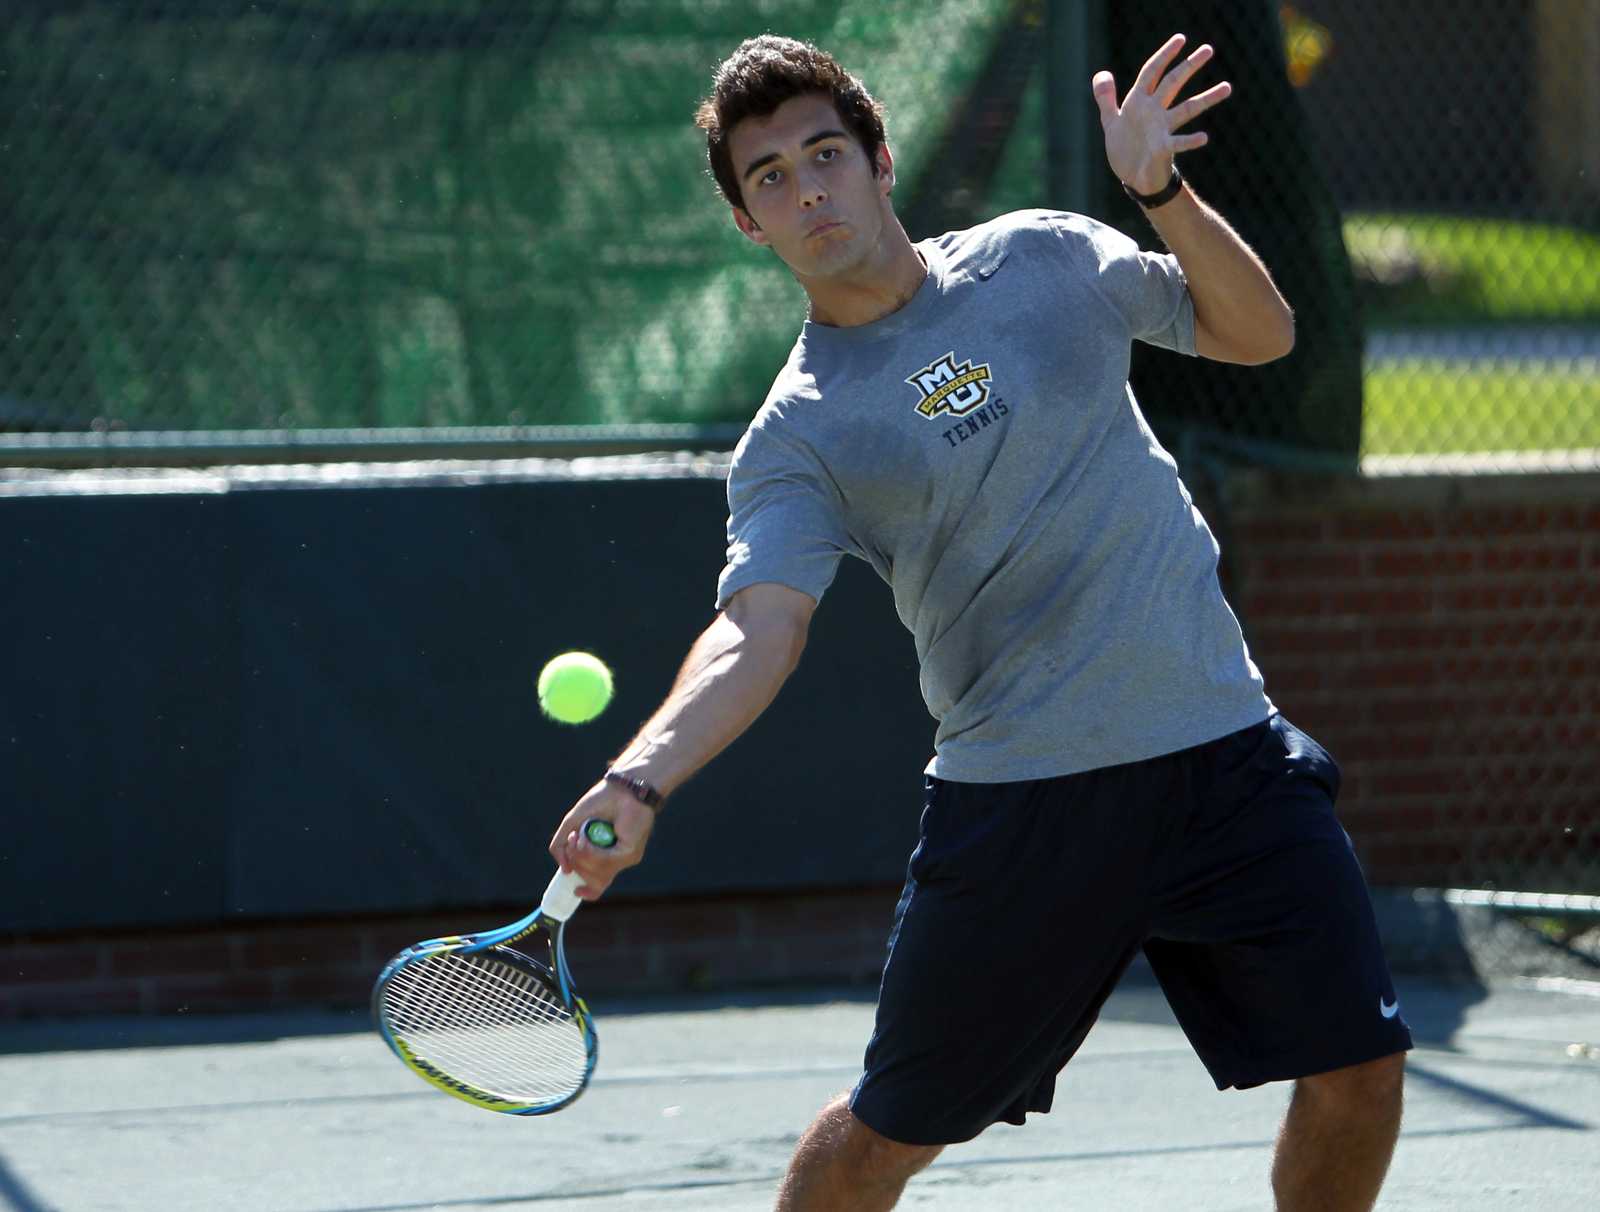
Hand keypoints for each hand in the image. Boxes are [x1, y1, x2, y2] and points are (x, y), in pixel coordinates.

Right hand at [548, 778, 656, 900]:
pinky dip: (590, 852)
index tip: (576, 891)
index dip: (588, 892)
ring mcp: (624, 857)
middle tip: (572, 841)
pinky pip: (604, 863)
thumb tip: (564, 870)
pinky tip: (584, 837)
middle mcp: (616, 860)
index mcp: (605, 855)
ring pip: (597, 874)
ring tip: (578, 836)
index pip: (599, 884)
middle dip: (576, 863)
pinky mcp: (630, 853)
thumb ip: (561, 846)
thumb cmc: (601, 801)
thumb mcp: (573, 824)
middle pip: (593, 881)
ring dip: (580, 856)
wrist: (622, 787)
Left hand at [1091, 33, 1231, 195]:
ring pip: (1187, 109)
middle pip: (1173, 83)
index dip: (1164, 55)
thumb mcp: (1111, 121)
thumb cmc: (1125, 148)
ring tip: (1227, 87)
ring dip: (1206, 99)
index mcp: (1139, 102)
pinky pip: (1178, 143)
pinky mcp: (1163, 149)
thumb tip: (1102, 74)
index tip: (1181, 39)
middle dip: (1189, 66)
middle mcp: (1154, 112)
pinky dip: (1190, 141)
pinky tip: (1203, 137)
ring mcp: (1161, 129)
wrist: (1133, 178)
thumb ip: (1106, 98)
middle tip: (1209, 49)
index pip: (1152, 72)